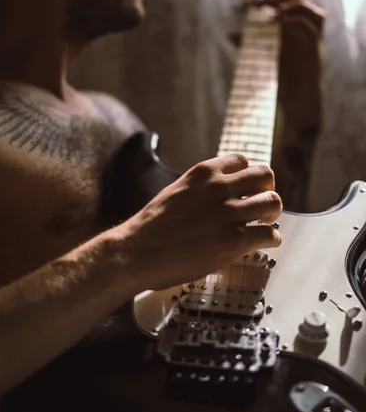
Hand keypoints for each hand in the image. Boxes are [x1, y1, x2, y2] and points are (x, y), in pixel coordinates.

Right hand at [117, 154, 281, 290]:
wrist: (138, 251)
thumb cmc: (152, 227)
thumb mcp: (176, 191)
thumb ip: (199, 189)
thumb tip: (214, 197)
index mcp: (204, 172)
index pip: (242, 161)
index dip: (248, 177)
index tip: (247, 190)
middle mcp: (220, 187)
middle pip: (265, 175)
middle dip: (267, 190)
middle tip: (262, 206)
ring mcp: (229, 212)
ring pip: (273, 202)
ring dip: (271, 215)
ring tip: (264, 224)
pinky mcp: (235, 239)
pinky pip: (269, 234)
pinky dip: (271, 240)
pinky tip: (262, 244)